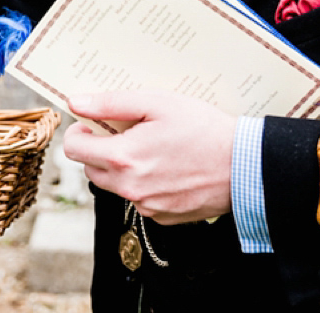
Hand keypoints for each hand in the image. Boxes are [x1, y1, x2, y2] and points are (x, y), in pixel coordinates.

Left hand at [64, 91, 235, 224]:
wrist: (246, 166)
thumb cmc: (203, 129)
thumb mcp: (157, 103)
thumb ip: (110, 104)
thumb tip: (75, 102)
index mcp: (124, 159)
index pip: (74, 150)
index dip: (79, 133)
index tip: (92, 125)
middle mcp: (130, 189)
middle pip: (91, 170)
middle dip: (100, 150)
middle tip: (125, 133)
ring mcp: (147, 207)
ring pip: (114, 186)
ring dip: (121, 168)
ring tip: (151, 149)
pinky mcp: (163, 218)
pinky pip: (139, 199)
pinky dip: (143, 184)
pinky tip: (167, 168)